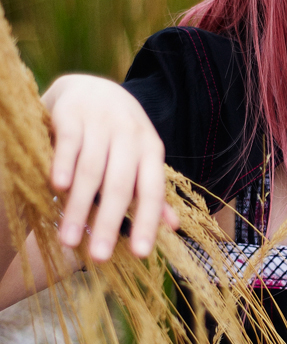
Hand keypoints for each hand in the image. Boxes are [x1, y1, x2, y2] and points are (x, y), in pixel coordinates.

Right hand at [43, 73, 178, 260]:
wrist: (90, 86)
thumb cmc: (119, 134)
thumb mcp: (140, 158)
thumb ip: (151, 191)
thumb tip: (173, 228)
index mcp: (151, 149)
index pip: (152, 191)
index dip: (147, 222)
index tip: (140, 254)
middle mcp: (130, 135)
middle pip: (120, 185)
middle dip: (109, 223)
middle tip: (98, 257)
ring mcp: (100, 122)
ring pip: (91, 170)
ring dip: (79, 206)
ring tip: (69, 239)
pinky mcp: (71, 113)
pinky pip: (69, 143)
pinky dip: (63, 165)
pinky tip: (56, 188)